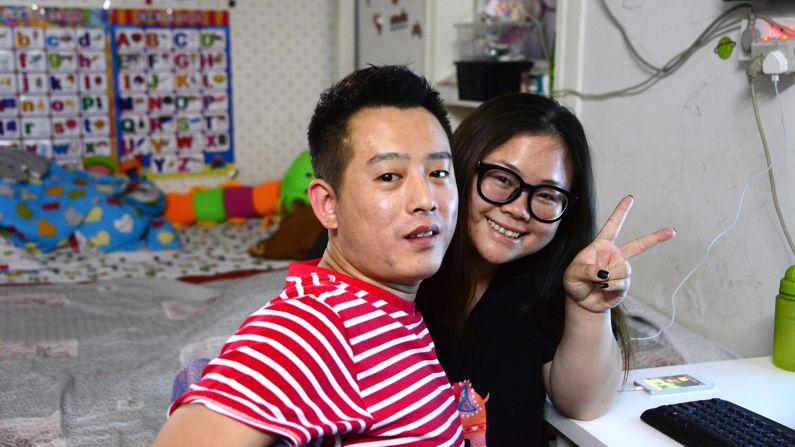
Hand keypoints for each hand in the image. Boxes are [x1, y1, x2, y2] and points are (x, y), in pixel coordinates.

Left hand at [563, 195, 675, 312]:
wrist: (581, 302)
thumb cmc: (574, 282)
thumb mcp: (573, 273)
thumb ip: (587, 270)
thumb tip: (604, 273)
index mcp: (601, 246)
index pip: (612, 226)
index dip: (620, 212)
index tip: (630, 198)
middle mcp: (614, 256)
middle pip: (638, 245)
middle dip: (655, 238)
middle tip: (672, 231)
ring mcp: (620, 270)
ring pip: (624, 269)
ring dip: (610, 277)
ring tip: (598, 282)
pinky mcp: (624, 284)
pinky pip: (622, 283)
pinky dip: (611, 287)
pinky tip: (603, 289)